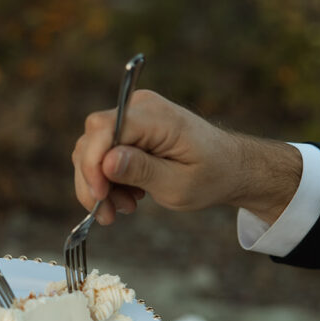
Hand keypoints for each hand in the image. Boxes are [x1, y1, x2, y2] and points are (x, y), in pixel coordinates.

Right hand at [72, 89, 302, 225]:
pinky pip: (102, 152)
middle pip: (91, 140)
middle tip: (108, 213)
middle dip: (93, 181)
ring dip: (100, 184)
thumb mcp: (179, 184)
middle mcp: (138, 107)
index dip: (93, 163)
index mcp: (156, 117)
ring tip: (124, 207)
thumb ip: (142, 171)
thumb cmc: (210, 175)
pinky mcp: (128, 128)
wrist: (228, 167)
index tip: (100, 196)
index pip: (103, 129)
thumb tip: (107, 161)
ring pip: (91, 149)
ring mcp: (132, 115)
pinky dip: (107, 178)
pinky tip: (127, 196)